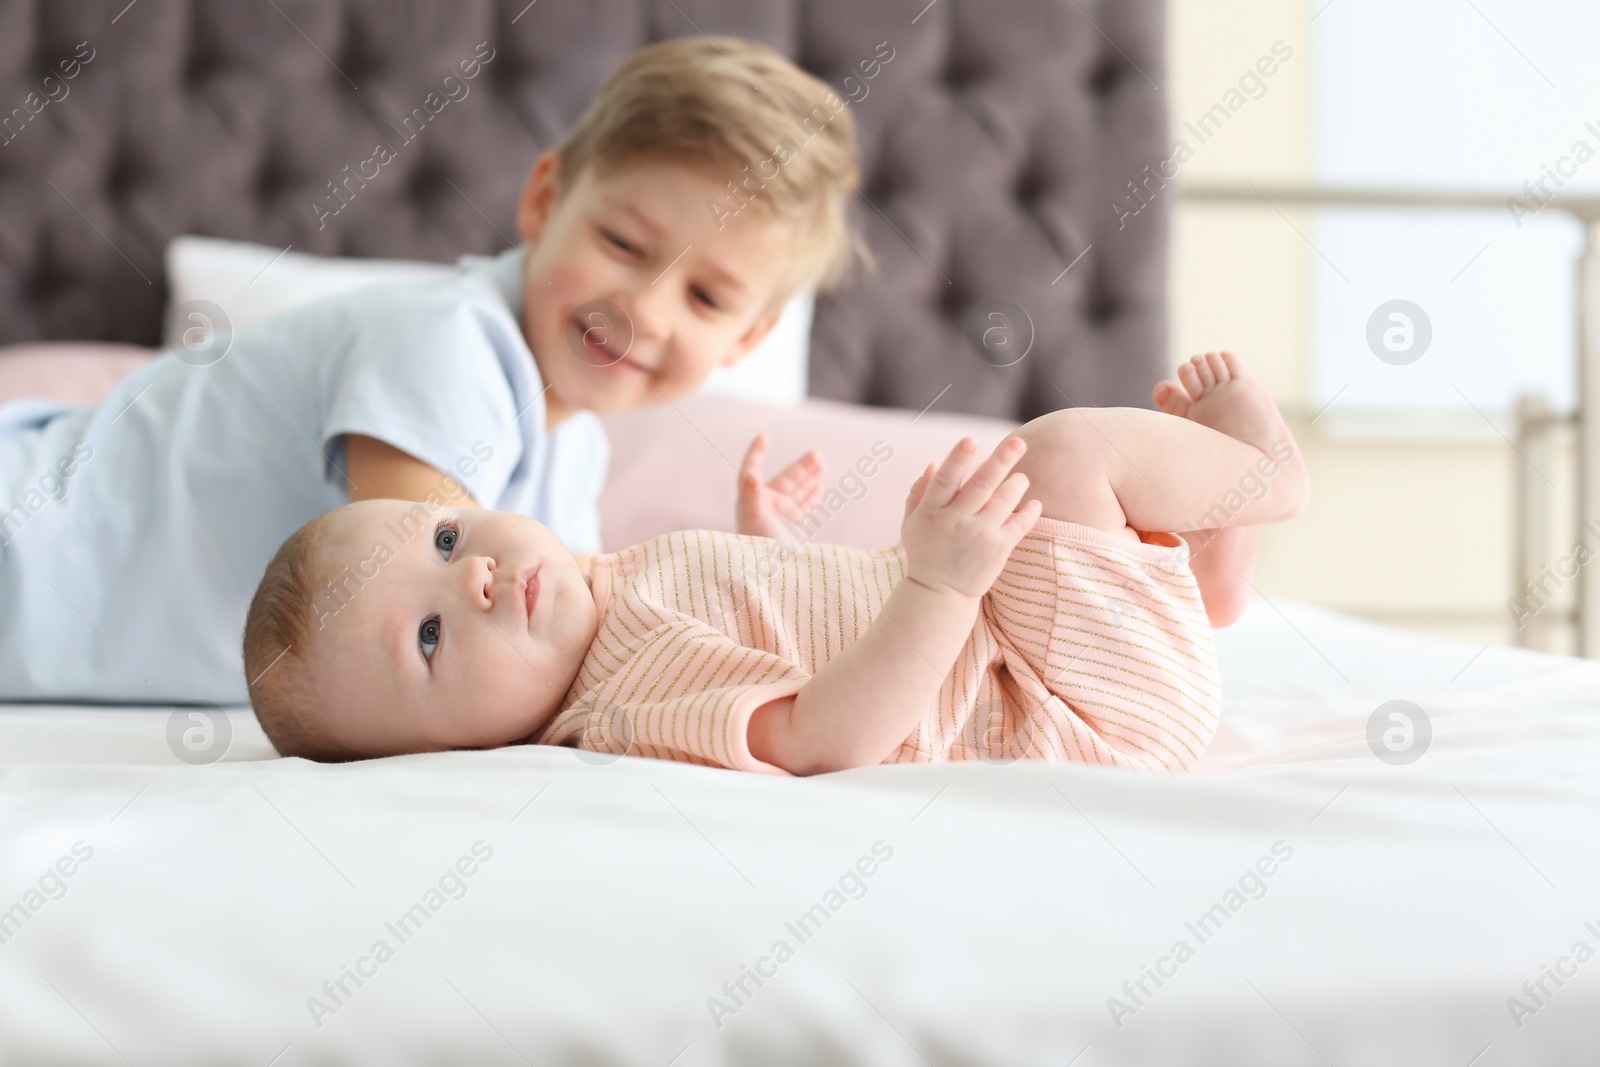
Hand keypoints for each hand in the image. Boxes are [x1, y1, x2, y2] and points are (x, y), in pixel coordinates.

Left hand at [736, 433, 825, 538]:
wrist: (771, 576)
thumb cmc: (757, 546)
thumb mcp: (753, 519)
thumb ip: (750, 495)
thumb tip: (751, 473)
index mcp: (753, 500)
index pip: (752, 470)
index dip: (756, 453)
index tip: (763, 436)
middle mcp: (766, 505)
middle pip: (784, 479)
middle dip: (800, 467)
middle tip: (817, 455)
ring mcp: (780, 516)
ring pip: (797, 490)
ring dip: (808, 476)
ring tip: (822, 463)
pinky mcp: (792, 527)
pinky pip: (803, 504)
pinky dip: (811, 494)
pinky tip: (819, 486)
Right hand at [901, 437, 1040, 598]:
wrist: (939, 594)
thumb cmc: (926, 553)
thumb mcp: (911, 524)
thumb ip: (918, 493)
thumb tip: (934, 464)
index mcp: (931, 512)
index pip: (946, 479)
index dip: (958, 458)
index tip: (970, 440)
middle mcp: (955, 521)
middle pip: (982, 484)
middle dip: (1002, 459)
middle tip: (1018, 442)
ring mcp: (979, 535)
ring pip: (1004, 499)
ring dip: (1017, 483)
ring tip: (1021, 478)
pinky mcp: (998, 549)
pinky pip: (1020, 524)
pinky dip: (1030, 510)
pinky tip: (1034, 503)